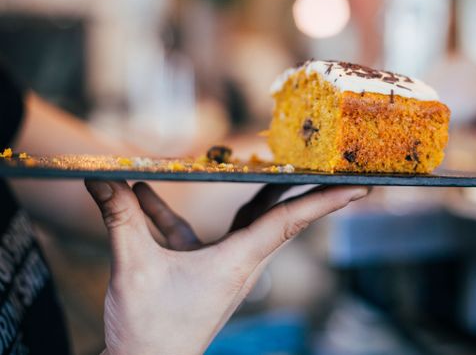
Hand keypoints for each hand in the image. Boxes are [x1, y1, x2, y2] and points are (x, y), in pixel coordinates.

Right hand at [85, 180, 369, 354]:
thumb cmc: (148, 330)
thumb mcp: (135, 267)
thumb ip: (121, 218)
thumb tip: (100, 177)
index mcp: (239, 260)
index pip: (292, 220)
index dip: (325, 199)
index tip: (359, 186)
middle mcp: (240, 262)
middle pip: (283, 217)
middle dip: (308, 191)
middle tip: (334, 167)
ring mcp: (222, 267)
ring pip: (246, 221)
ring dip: (253, 193)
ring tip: (265, 161)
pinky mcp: (199, 271)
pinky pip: (194, 233)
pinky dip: (173, 213)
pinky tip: (143, 192)